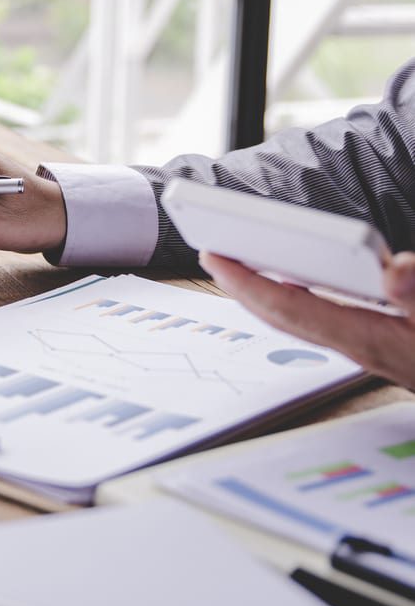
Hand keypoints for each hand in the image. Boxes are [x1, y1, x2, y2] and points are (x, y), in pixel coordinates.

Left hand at [200, 251, 414, 388]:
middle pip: (284, 316)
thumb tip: (393, 270)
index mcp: (371, 339)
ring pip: (302, 321)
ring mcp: (372, 350)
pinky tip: (304, 286)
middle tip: (213, 255)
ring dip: (268, 293)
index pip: (290, 307)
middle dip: (243, 286)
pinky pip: (325, 322)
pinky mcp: (386, 348)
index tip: (214, 255)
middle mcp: (362, 347)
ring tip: (244, 267)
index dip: (247, 281)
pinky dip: (303, 300)